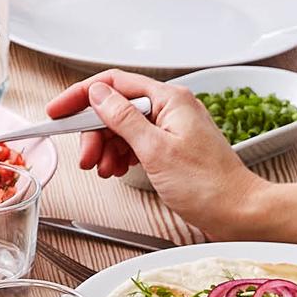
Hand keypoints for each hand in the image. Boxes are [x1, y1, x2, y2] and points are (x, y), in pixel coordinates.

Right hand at [45, 71, 296, 240]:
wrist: (239, 212)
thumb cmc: (208, 185)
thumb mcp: (155, 150)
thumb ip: (123, 118)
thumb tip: (97, 95)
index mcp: (169, 99)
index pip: (114, 84)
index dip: (80, 96)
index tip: (57, 111)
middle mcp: (171, 108)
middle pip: (116, 108)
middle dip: (94, 132)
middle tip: (86, 158)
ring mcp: (172, 127)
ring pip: (124, 128)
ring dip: (107, 147)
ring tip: (103, 169)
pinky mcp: (172, 147)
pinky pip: (136, 142)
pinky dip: (121, 155)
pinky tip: (118, 170)